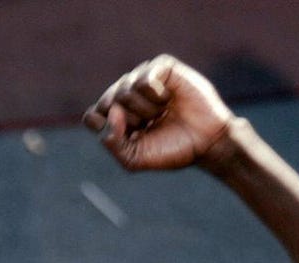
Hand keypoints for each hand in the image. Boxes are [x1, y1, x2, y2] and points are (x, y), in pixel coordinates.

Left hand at [82, 54, 234, 170]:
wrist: (206, 142)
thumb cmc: (170, 150)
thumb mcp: (134, 158)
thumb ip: (112, 143)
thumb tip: (111, 112)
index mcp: (116, 116)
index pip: (92, 116)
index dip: (106, 128)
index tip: (129, 136)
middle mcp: (126, 95)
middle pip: (106, 102)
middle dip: (129, 121)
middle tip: (149, 125)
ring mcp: (143, 79)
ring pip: (124, 89)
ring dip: (145, 110)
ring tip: (162, 113)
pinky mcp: (162, 68)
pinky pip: (144, 79)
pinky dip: (155, 96)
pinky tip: (168, 99)